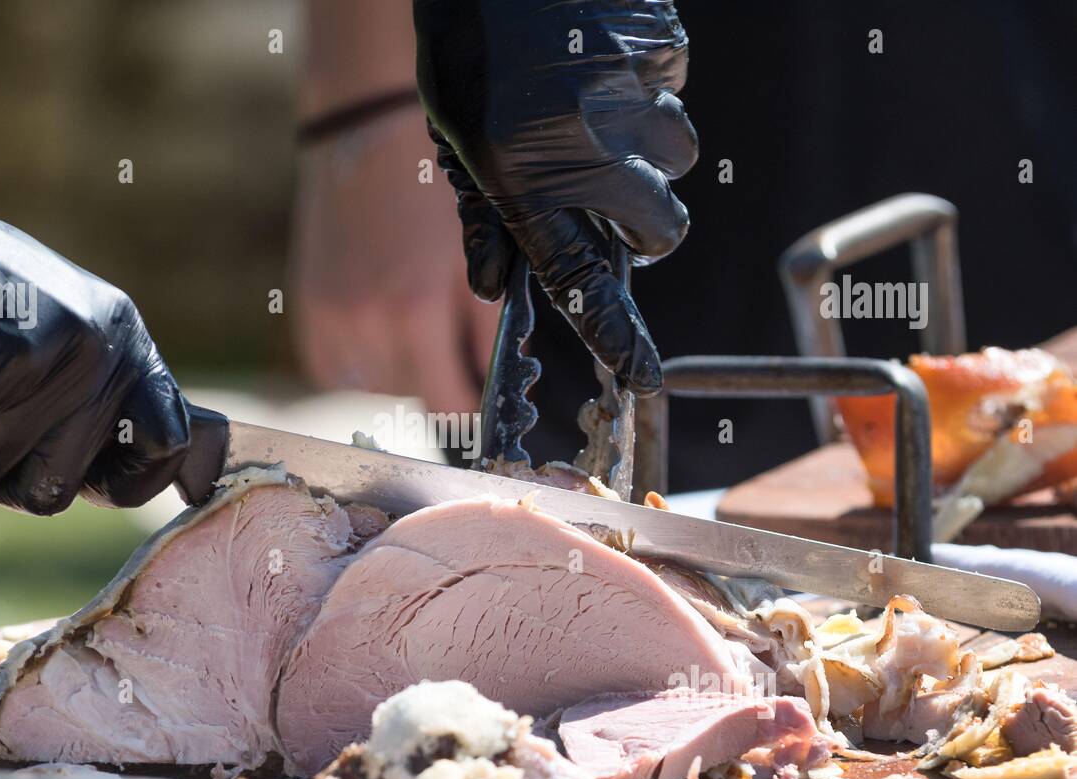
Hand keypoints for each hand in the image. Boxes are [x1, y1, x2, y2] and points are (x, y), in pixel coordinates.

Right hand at [0, 130, 188, 514]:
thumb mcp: (55, 323)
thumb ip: (101, 391)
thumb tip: (175, 470)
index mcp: (121, 335)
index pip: (165, 444)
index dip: (130, 481)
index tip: (93, 481)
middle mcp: (93, 349)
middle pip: (55, 490)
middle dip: (0, 473)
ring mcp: (35, 362)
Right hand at [290, 108, 498, 413]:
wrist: (366, 129)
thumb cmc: (432, 185)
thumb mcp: (475, 255)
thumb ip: (488, 329)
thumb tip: (495, 386)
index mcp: (416, 313)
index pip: (451, 407)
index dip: (474, 407)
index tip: (485, 397)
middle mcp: (366, 327)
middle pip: (416, 400)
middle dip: (441, 380)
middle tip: (454, 340)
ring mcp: (330, 324)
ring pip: (379, 389)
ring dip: (402, 371)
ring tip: (414, 320)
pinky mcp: (308, 318)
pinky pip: (341, 373)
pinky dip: (364, 361)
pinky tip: (381, 322)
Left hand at [414, 0, 697, 395]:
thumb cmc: (468, 49)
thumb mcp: (456, 139)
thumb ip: (483, 214)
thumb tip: (494, 287)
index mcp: (523, 177)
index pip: (580, 279)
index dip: (615, 335)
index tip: (643, 375)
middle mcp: (586, 147)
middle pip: (663, 228)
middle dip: (644, 222)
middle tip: (611, 191)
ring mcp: (632, 97)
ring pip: (678, 156)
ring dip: (649, 148)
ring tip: (600, 105)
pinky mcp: (661, 47)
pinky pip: (677, 88)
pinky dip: (651, 84)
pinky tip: (607, 58)